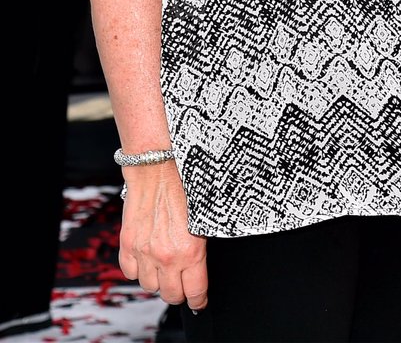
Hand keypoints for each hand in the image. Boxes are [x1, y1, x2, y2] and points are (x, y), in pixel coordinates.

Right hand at [119, 162, 207, 310]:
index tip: (200, 300)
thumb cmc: (187, 186)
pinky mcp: (127, 244)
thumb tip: (200, 269)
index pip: (195, 291)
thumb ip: (200, 247)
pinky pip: (130, 272)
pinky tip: (148, 257)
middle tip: (184, 283)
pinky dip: (139, 269)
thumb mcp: (205, 218)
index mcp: (190, 250)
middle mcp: (165, 256)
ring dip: (158, 279)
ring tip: (166, 266)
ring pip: (149, 286)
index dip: (199, 299)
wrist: (159, 167)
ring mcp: (144, 252)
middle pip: (171, 295)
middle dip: (179, 292)